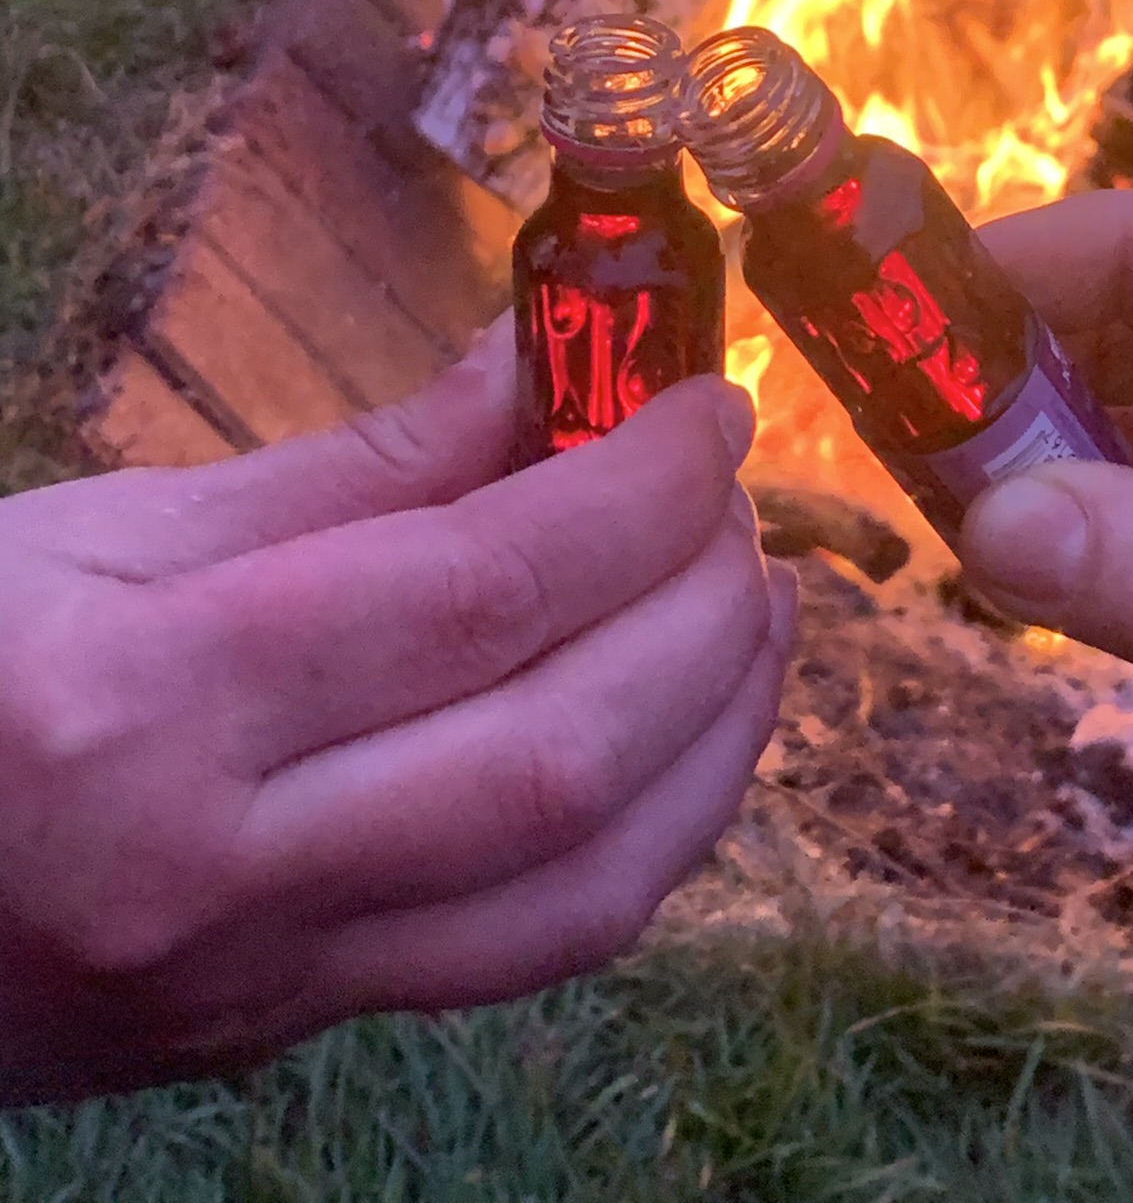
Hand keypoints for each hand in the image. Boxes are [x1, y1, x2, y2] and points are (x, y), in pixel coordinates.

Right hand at [0, 320, 792, 1104]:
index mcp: (147, 704)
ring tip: (751, 610)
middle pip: (557, 753)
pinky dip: (647, 831)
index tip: (708, 410)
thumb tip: (536, 372)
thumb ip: (352, 470)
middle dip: (699, 611)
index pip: (470, 595)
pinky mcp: (302, 1027)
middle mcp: (223, 873)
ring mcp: (270, 980)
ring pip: (582, 889)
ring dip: (716, 737)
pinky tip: (677, 731)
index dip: (630, 491)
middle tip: (736, 503)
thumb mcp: (113, 532)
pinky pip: (531, 948)